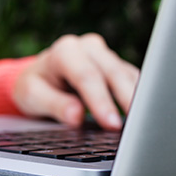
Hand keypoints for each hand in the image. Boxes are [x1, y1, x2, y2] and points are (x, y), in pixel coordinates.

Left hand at [13, 33, 139, 129]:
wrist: (38, 78)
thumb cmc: (34, 87)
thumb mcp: (32, 96)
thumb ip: (54, 105)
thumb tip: (76, 116)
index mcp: (64, 51)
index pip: (86, 76)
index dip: (100, 101)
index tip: (110, 124)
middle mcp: (87, 47)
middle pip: (112, 73)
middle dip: (125, 100)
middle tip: (133, 127)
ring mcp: (105, 54)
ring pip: (126, 75)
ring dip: (135, 99)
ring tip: (142, 124)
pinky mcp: (117, 65)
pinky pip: (132, 80)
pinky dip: (137, 97)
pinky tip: (142, 115)